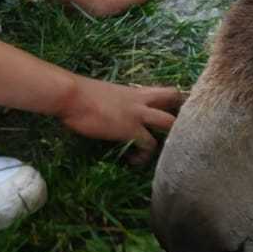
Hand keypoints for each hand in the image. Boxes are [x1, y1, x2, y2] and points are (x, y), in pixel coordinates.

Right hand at [59, 77, 182, 155]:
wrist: (71, 96)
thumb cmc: (79, 94)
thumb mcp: (104, 96)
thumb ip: (115, 104)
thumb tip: (111, 114)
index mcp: (134, 92)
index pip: (165, 91)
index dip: (176, 101)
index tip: (178, 115)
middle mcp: (141, 100)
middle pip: (174, 98)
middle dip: (181, 112)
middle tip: (180, 132)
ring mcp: (138, 114)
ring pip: (169, 122)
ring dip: (169, 138)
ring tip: (159, 153)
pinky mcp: (131, 129)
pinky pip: (149, 144)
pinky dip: (144, 155)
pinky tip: (132, 160)